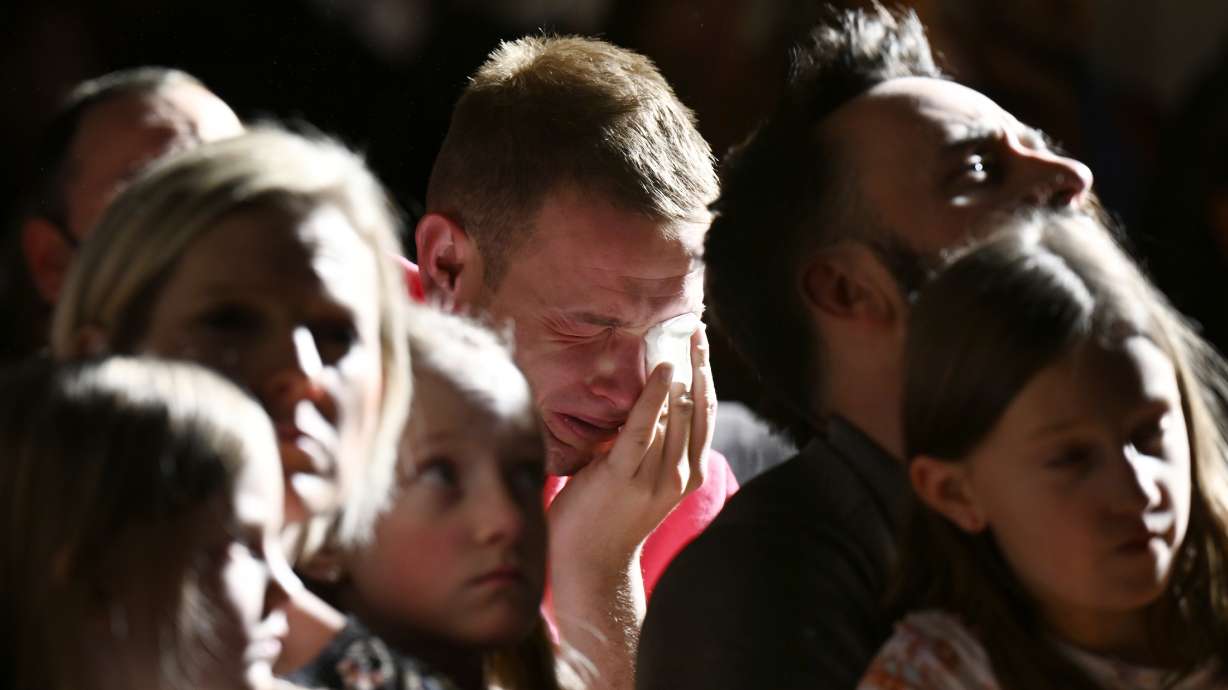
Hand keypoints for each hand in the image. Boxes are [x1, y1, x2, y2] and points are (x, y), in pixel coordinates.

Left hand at [548, 325, 715, 573]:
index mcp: (688, 473)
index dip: (706, 377)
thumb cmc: (607, 516)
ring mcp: (654, 477)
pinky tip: (662, 370)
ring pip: (675, 414)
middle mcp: (679, 474)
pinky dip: (654, 397)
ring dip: (678, 373)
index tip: (701, 345)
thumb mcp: (640, 477)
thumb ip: (649, 443)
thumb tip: (648, 398)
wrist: (589, 565)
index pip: (705, 415)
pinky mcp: (623, 475)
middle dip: (698, 366)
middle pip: (697, 408)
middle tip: (695, 330)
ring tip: (677, 339)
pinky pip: (642, 427)